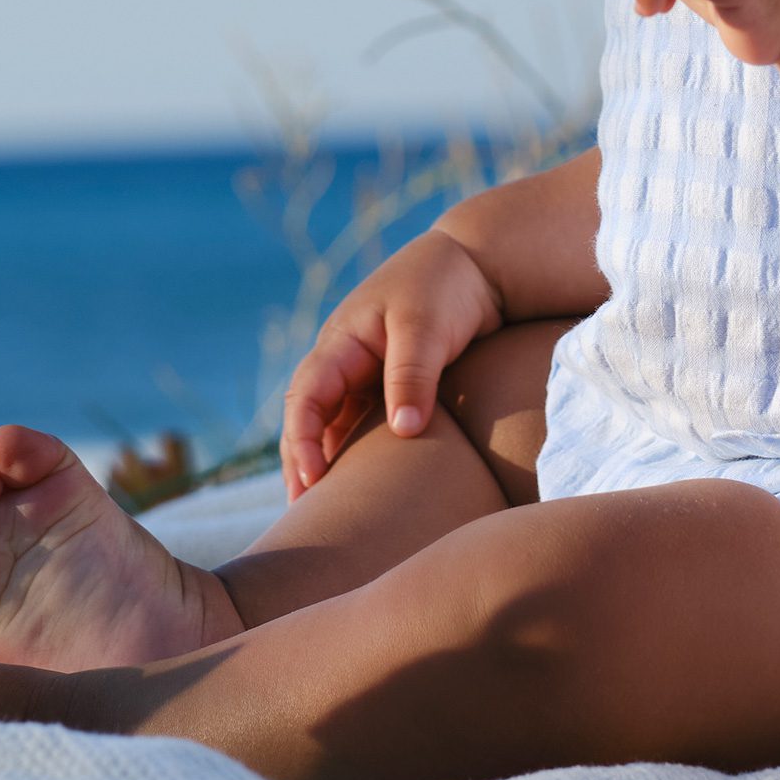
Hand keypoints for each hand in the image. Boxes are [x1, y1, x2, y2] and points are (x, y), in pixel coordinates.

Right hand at [278, 227, 502, 502]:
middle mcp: (346, 360)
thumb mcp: (425, 326)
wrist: (478, 265)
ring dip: (326, 463)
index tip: (312, 481)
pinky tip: (364, 487)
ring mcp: (367, 374)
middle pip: (309, 419)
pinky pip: (364, 425)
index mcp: (342, 340)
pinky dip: (357, 453)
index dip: (302, 439)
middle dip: (301, 463)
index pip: (305, 396)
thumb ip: (412, 375)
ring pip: (334, 426)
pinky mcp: (391, 385)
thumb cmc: (445, 285)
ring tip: (326, 514)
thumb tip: (404, 433)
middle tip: (304, 515)